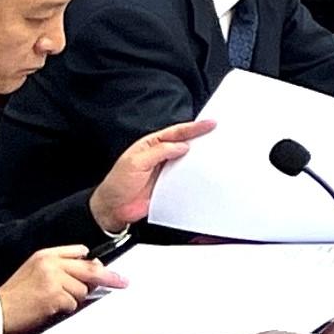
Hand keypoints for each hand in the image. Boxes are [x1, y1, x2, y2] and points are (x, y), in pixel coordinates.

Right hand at [0, 245, 121, 333]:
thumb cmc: (15, 297)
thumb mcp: (34, 272)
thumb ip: (59, 268)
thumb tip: (88, 273)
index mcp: (46, 255)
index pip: (80, 251)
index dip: (94, 261)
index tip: (107, 266)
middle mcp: (51, 264)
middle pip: (90, 268)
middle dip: (108, 276)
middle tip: (122, 282)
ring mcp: (53, 279)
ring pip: (82, 289)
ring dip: (74, 298)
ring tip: (54, 302)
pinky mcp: (54, 296)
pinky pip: (73, 303)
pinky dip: (65, 308)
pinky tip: (50, 309)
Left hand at [87, 117, 212, 233]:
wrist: (113, 210)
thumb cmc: (118, 183)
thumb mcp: (135, 162)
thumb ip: (159, 152)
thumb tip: (183, 146)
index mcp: (152, 145)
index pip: (176, 133)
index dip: (194, 128)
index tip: (210, 124)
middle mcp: (161, 156)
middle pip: (185, 144)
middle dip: (201, 139)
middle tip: (219, 134)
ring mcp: (167, 171)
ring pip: (188, 161)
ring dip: (201, 159)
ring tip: (218, 154)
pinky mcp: (170, 186)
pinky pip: (187, 179)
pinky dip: (197, 177)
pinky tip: (206, 175)